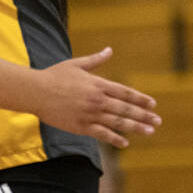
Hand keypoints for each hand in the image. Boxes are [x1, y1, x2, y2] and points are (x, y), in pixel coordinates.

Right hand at [33, 48, 159, 147]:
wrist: (35, 91)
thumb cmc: (54, 76)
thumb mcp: (76, 64)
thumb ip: (96, 60)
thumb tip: (109, 50)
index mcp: (97, 84)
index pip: (125, 92)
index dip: (140, 99)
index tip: (153, 104)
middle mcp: (97, 100)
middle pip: (126, 109)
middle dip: (144, 115)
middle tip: (157, 121)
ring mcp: (90, 114)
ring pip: (118, 122)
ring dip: (136, 127)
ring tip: (149, 131)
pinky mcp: (81, 126)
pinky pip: (103, 134)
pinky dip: (115, 139)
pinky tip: (125, 143)